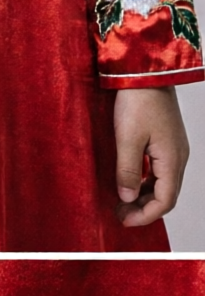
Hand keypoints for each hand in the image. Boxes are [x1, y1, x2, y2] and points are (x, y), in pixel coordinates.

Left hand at [114, 86, 188, 227]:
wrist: (146, 74)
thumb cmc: (137, 102)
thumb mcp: (127, 139)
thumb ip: (127, 171)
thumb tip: (126, 198)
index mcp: (172, 159)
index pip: (165, 200)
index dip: (145, 215)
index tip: (123, 221)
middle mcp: (177, 157)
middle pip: (165, 195)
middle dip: (143, 209)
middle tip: (118, 214)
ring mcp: (173, 150)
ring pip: (162, 184)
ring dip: (143, 196)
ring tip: (119, 202)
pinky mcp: (165, 143)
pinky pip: (158, 171)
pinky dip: (144, 182)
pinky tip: (126, 183)